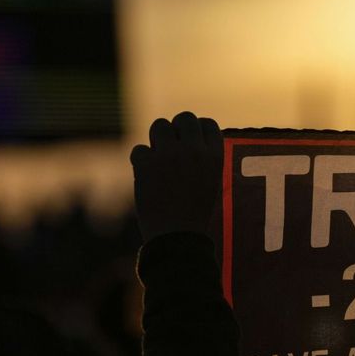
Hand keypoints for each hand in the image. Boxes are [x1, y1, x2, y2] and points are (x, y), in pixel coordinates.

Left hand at [130, 111, 222, 241]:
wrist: (178, 237)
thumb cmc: (196, 215)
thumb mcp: (211, 184)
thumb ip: (203, 160)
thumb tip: (191, 139)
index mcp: (214, 156)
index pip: (207, 124)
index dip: (197, 129)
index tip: (191, 138)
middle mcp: (193, 150)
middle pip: (184, 118)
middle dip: (176, 128)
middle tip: (172, 145)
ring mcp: (169, 155)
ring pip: (159, 126)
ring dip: (157, 139)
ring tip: (159, 158)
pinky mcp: (146, 164)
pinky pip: (139, 149)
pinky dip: (141, 161)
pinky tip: (147, 176)